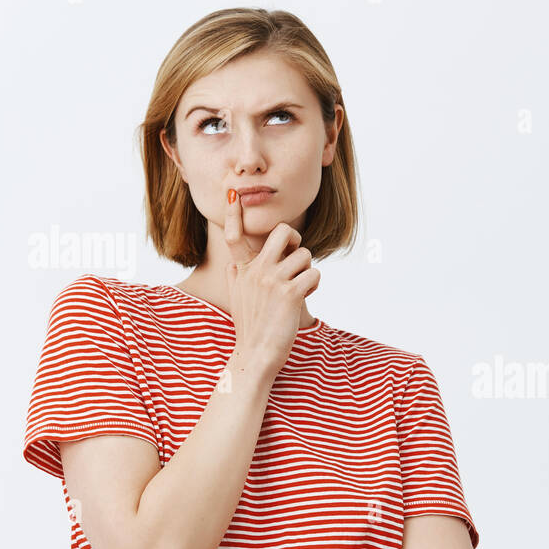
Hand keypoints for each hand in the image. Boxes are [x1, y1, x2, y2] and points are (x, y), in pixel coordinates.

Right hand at [223, 190, 320, 371]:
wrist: (255, 354)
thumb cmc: (251, 327)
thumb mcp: (238, 297)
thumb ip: (238, 275)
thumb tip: (233, 262)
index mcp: (241, 269)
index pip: (234, 235)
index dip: (234, 214)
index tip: (233, 194)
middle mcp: (255, 270)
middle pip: (283, 231)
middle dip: (296, 239)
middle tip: (296, 255)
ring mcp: (272, 280)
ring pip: (305, 254)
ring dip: (308, 269)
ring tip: (301, 285)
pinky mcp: (290, 293)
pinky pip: (314, 273)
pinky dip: (315, 282)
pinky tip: (307, 293)